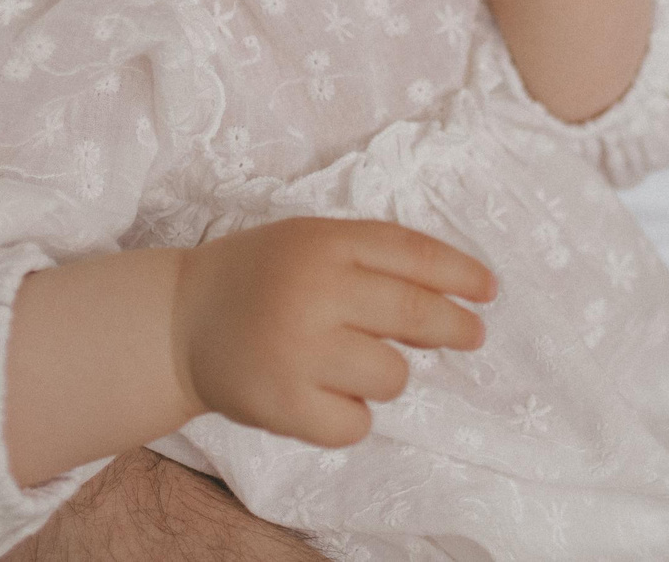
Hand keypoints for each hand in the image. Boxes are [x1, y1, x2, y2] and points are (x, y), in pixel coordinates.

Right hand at [170, 218, 494, 448]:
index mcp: (322, 242)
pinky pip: (355, 424)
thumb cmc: (260, 278)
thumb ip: (371, 261)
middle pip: (415, 315)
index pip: (411, 254)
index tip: (489, 290)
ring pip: (392, 377)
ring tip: (349, 363)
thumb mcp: (310, 243)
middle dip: (455, 327)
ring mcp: (298, 351)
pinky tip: (323, 396)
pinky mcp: (283, 404)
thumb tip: (452, 302)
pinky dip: (349, 416)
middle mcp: (313, 292)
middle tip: (472, 335)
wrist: (179, 320)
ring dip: (385, 374)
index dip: (459, 273)